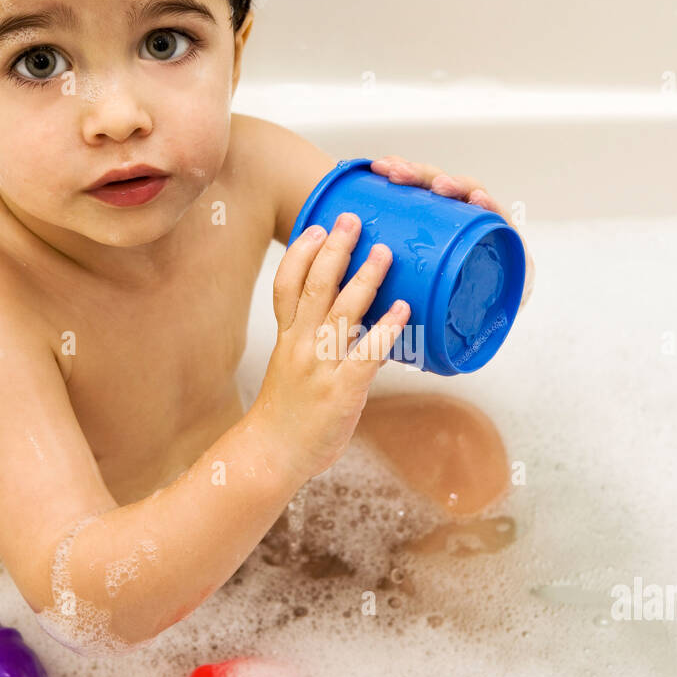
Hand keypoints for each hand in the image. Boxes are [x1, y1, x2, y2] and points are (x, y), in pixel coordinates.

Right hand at [252, 212, 410, 481]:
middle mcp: (301, 344)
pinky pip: (367, 353)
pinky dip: (387, 329)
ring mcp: (321, 365)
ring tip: (384, 252)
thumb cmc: (287, 414)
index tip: (317, 228)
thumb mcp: (296, 369)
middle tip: (352, 221)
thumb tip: (367, 325)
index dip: (302, 253)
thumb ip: (322, 344)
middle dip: (335, 249)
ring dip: (365, 278)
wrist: (273, 455)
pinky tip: (403, 309)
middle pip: (316, 286)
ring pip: (343, 311)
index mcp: (288, 338)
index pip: (288, 284)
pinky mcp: (343, 389)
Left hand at [370, 155, 534, 309]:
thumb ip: (387, 265)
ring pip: (467, 193)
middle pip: (437, 185)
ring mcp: (480, 221)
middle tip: (398, 173)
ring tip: (441, 186)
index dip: (399, 171)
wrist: (493, 306)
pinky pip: (497, 219)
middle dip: (418, 173)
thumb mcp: (410, 276)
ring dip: (453, 185)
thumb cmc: (446, 288)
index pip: (415, 187)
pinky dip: (490, 207)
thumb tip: (347, 259)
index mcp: (432, 216)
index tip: (379, 167)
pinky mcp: (504, 236)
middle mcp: (456, 212)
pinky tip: (479, 201)